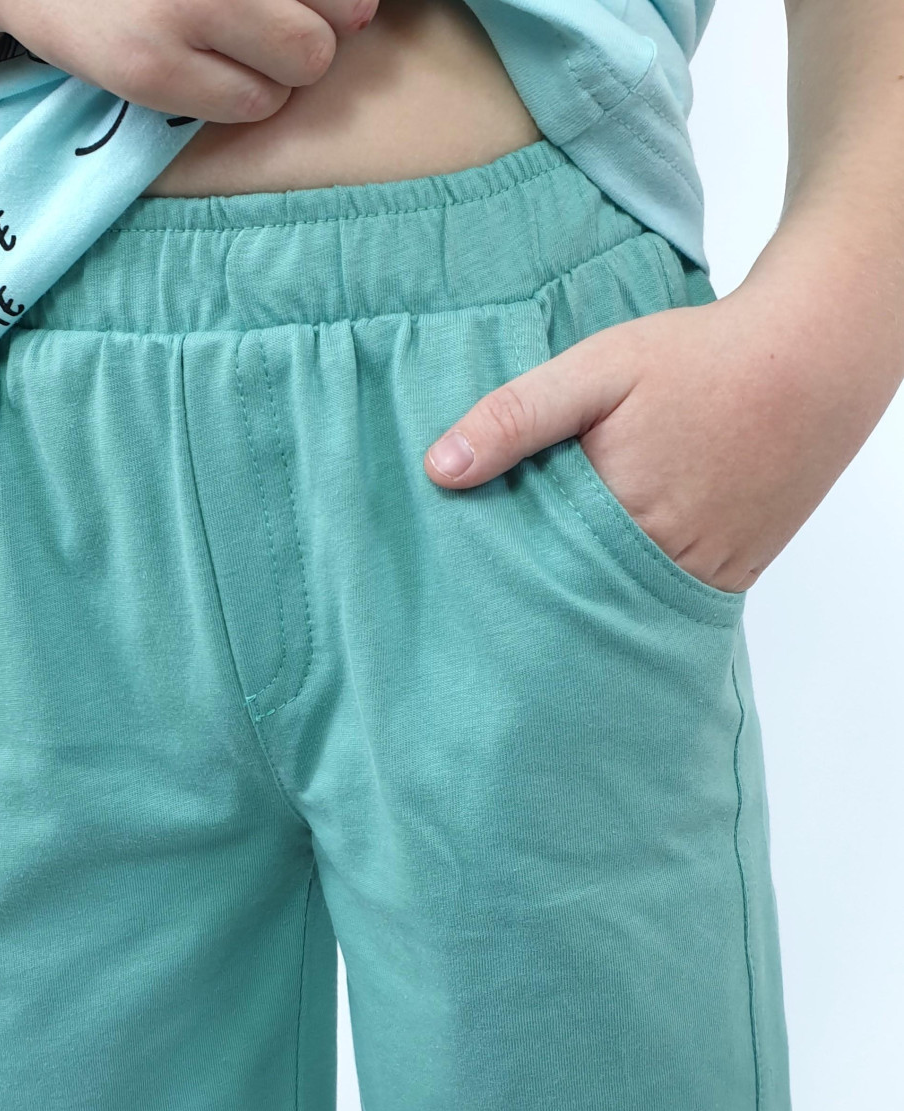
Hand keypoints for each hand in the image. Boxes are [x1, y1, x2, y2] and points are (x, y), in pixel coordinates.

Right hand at [0, 0, 377, 123]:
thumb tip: (364, 11)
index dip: (330, 1)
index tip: (292, 6)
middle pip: (331, 22)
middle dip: (311, 31)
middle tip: (260, 23)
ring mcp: (178, 8)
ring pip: (303, 66)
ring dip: (281, 68)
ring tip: (229, 44)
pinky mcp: (151, 68)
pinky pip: (254, 105)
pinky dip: (244, 97)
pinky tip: (203, 70)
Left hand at [422, 280, 879, 592]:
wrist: (812, 358)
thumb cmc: (699, 359)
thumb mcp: (596, 370)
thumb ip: (516, 418)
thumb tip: (439, 470)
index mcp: (616, 515)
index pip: (531, 570)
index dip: (494, 574)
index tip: (456, 579)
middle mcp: (662, 559)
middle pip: (575, 601)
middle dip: (533, 598)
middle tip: (483, 607)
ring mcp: (703, 575)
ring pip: (621, 611)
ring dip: (584, 604)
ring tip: (540, 599)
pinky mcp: (731, 575)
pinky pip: (668, 606)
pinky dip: (634, 598)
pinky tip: (607, 585)